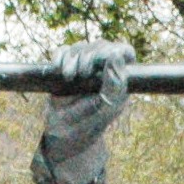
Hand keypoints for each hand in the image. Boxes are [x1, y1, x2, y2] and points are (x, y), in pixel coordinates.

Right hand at [37, 40, 133, 183]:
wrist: (62, 138)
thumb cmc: (88, 127)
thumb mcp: (104, 109)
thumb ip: (114, 85)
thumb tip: (117, 55)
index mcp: (118, 82)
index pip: (124, 53)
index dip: (115, 50)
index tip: (101, 61)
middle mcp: (103, 73)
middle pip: (101, 46)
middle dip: (89, 56)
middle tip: (81, 73)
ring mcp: (84, 70)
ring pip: (82, 47)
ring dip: (73, 58)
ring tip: (69, 76)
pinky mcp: (67, 69)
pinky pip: (64, 50)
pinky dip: (60, 56)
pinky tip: (58, 70)